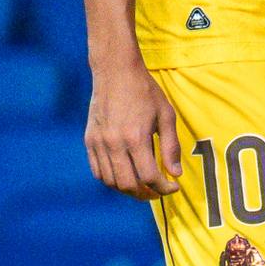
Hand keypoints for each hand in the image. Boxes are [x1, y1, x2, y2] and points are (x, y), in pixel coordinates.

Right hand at [85, 56, 180, 198]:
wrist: (115, 72)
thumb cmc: (145, 92)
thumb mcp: (166, 115)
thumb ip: (171, 146)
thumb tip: (175, 173)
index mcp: (136, 138)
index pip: (149, 176)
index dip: (163, 188)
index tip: (173, 186)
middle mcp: (114, 143)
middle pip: (128, 184)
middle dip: (146, 194)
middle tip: (158, 191)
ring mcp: (98, 143)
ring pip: (111, 181)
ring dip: (128, 190)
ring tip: (142, 186)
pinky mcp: (89, 140)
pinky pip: (97, 171)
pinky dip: (111, 180)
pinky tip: (124, 176)